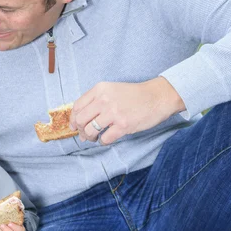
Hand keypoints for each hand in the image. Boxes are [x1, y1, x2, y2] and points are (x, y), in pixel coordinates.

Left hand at [69, 77, 185, 144]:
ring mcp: (113, 113)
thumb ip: (96, 100)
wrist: (157, 97)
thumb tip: (80, 121)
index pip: (77, 106)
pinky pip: (104, 139)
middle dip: (80, 130)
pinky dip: (103, 142)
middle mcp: (104, 100)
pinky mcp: (123, 125)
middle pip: (80, 120)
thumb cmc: (134, 95)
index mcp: (100, 89)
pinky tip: (107, 138)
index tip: (74, 126)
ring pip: (90, 131)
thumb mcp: (112, 90)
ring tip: (96, 137)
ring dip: (90, 137)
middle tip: (86, 134)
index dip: (73, 119)